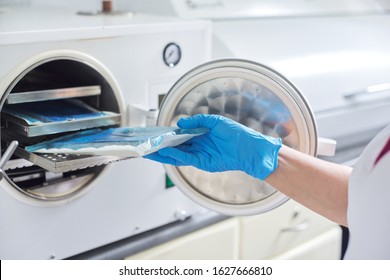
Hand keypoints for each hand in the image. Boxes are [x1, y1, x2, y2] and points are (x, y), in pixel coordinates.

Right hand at [144, 114, 281, 179]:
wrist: (249, 147)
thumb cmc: (236, 133)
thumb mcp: (215, 121)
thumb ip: (197, 121)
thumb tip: (180, 123)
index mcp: (200, 134)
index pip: (180, 135)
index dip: (168, 135)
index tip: (156, 134)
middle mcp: (198, 145)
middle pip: (175, 146)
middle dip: (161, 146)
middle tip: (147, 144)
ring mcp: (199, 155)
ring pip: (177, 154)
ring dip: (163, 153)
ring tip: (149, 151)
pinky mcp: (202, 162)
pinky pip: (185, 159)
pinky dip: (175, 156)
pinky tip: (165, 153)